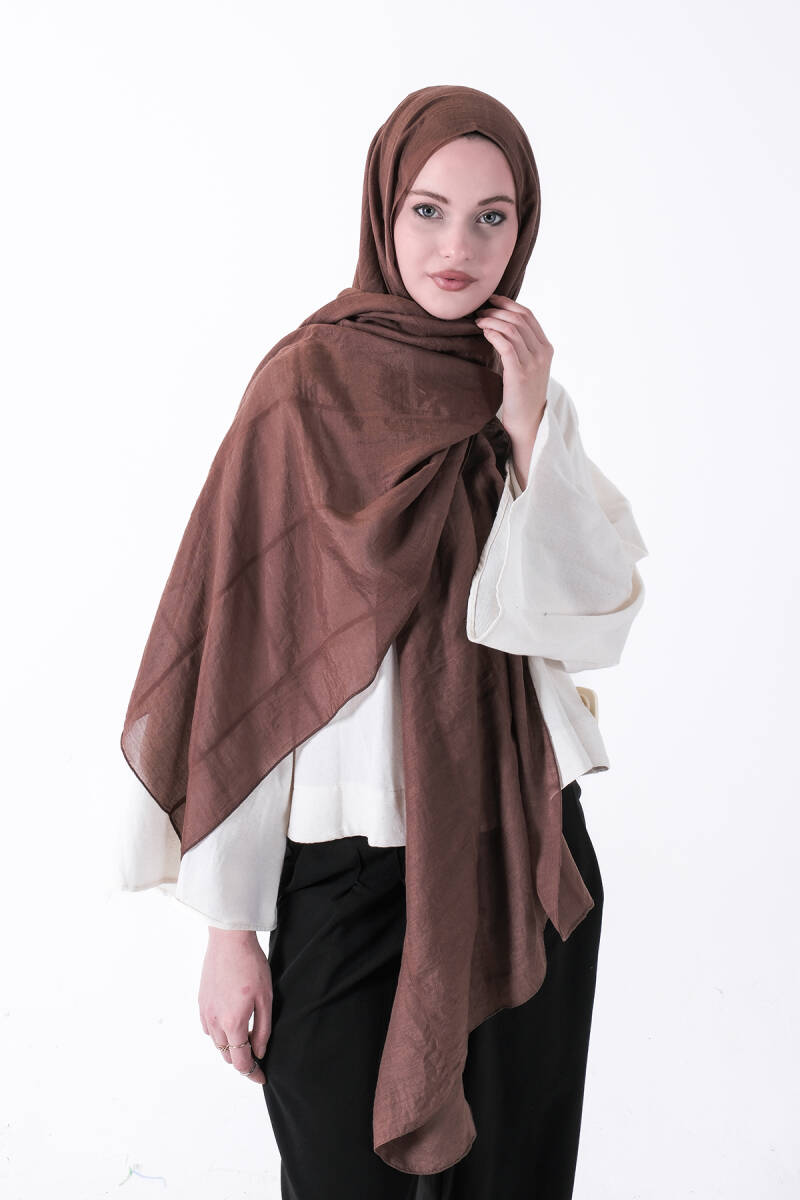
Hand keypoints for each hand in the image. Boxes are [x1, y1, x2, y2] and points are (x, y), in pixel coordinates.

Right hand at [198, 928, 272, 1084]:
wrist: (229, 940)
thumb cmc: (251, 966)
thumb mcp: (265, 999)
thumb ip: (262, 1029)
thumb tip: (259, 1053)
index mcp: (233, 1023)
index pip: (240, 1061)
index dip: (252, 1073)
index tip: (262, 1077)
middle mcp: (214, 1022)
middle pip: (227, 1055)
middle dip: (242, 1060)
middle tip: (257, 1056)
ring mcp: (205, 1012)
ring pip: (216, 1043)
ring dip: (231, 1047)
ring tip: (246, 1037)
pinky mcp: (201, 1003)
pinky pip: (208, 1029)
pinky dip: (219, 1033)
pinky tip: (231, 1022)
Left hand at [474, 293, 551, 432]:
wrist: (528, 421)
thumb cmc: (523, 394)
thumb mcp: (529, 366)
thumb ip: (522, 347)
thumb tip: (502, 325)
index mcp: (546, 347)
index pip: (528, 315)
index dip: (508, 304)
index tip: (492, 300)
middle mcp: (542, 352)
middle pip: (519, 319)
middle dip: (497, 310)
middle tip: (480, 311)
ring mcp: (533, 363)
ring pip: (512, 329)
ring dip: (492, 321)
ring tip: (478, 321)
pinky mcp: (520, 374)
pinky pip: (506, 345)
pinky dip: (494, 334)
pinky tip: (484, 332)